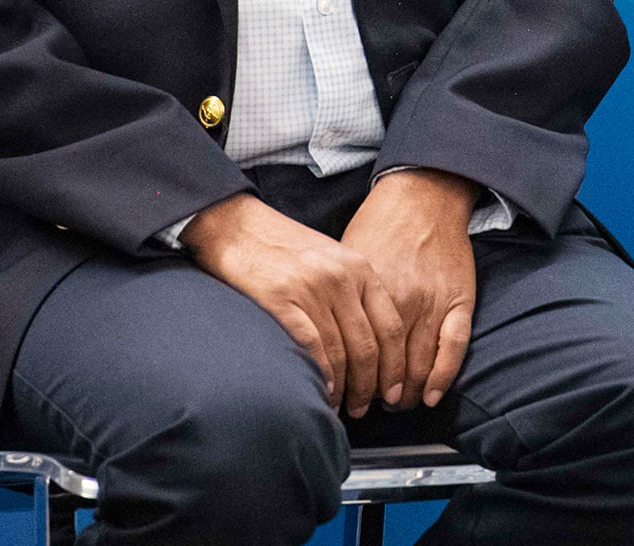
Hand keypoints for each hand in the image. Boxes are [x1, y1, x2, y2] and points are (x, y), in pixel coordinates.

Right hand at [183, 192, 406, 415]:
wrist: (238, 226)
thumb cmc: (284, 248)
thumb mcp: (332, 260)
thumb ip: (354, 293)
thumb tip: (371, 343)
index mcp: (360, 268)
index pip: (391, 326)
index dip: (395, 365)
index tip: (393, 390)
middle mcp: (341, 278)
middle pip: (368, 345)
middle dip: (370, 385)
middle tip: (366, 408)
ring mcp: (312, 288)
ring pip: (340, 351)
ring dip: (343, 387)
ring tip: (341, 406)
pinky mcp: (281, 299)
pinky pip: (310, 346)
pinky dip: (319, 373)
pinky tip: (320, 389)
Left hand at [342, 168, 479, 410]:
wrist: (423, 196)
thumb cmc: (378, 225)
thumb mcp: (345, 261)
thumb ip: (337, 301)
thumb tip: (316, 340)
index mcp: (369, 292)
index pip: (356, 353)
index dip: (348, 380)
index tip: (341, 394)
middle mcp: (402, 300)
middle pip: (387, 366)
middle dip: (375, 394)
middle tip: (366, 407)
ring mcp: (434, 301)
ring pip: (420, 363)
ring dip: (408, 393)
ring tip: (397, 404)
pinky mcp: (459, 299)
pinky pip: (454, 347)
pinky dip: (444, 376)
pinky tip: (432, 396)